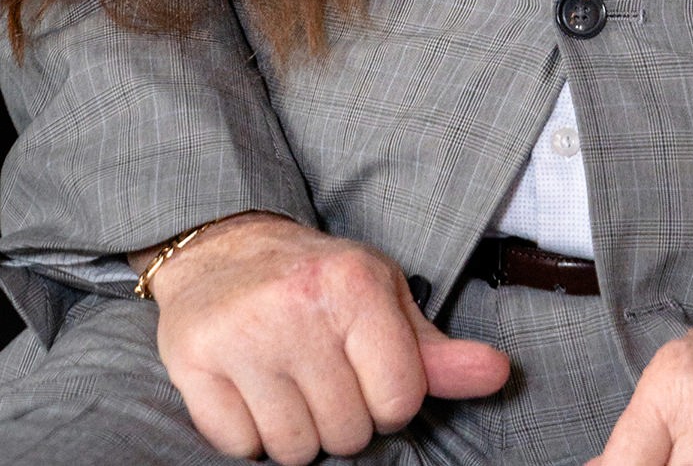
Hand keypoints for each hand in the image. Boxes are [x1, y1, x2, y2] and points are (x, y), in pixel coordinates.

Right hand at [140, 212, 510, 461]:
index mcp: (354, 284)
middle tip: (320, 373)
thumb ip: (436, 350)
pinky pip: (239, 448)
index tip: (367, 372)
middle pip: (346, 434)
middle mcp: (298, 305)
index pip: (399, 401)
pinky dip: (247, 433)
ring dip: (295, 430)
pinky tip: (248, 387)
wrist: (221, 246)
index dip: (388, 400)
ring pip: (293, 450)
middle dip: (340, 418)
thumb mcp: (382, 297)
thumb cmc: (315, 279)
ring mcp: (242, 335)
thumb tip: (499, 375)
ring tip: (285, 380)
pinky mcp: (193, 360)